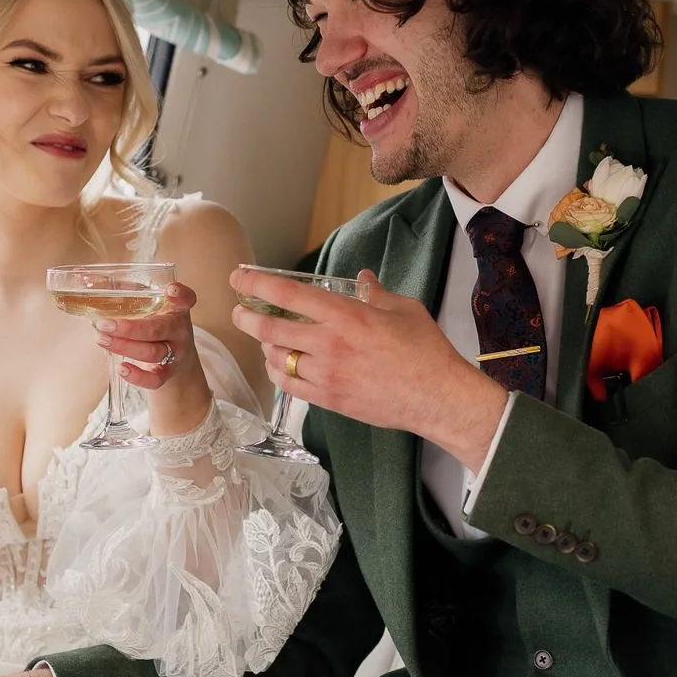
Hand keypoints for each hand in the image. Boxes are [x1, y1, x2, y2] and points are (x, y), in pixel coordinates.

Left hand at [95, 280, 211, 436]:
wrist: (175, 356)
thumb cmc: (153, 322)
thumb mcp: (145, 305)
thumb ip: (119, 291)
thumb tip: (82, 279)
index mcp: (175, 308)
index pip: (186, 299)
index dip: (180, 295)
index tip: (169, 290)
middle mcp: (179, 330)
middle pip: (158, 329)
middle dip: (129, 328)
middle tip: (104, 324)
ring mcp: (176, 353)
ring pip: (153, 352)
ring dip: (124, 347)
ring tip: (101, 339)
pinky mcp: (169, 373)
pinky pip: (155, 379)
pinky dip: (138, 376)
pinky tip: (121, 368)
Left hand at [230, 265, 506, 469]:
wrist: (437, 397)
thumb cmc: (425, 350)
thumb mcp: (404, 309)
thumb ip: (376, 293)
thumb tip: (363, 280)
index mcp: (346, 316)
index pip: (289, 294)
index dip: (258, 283)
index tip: (240, 277)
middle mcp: (329, 345)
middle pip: (271, 328)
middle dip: (247, 317)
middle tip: (239, 311)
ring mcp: (326, 375)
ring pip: (277, 358)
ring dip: (264, 345)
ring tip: (265, 338)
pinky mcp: (329, 400)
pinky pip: (289, 385)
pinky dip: (278, 372)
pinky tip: (279, 364)